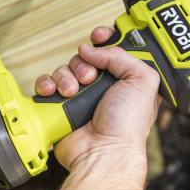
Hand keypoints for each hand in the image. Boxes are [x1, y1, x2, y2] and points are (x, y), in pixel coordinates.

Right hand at [34, 27, 159, 170]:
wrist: (103, 152)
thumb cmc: (127, 125)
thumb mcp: (142, 81)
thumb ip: (122, 56)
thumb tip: (92, 50)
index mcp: (124, 80)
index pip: (111, 49)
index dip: (104, 39)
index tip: (99, 37)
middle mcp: (102, 88)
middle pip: (84, 58)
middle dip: (84, 63)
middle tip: (90, 78)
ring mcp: (80, 97)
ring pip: (64, 70)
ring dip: (66, 76)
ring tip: (73, 91)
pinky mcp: (61, 107)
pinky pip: (47, 85)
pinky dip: (47, 85)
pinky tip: (54, 92)